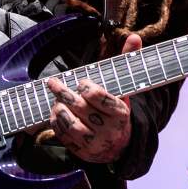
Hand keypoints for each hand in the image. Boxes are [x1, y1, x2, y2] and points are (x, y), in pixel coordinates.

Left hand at [46, 33, 140, 163]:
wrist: (119, 145)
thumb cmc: (117, 108)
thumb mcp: (124, 87)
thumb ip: (127, 61)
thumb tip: (133, 36)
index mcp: (120, 113)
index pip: (101, 98)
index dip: (88, 88)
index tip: (81, 82)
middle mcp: (109, 130)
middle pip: (82, 109)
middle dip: (65, 94)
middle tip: (54, 83)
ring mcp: (95, 143)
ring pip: (72, 125)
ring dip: (59, 109)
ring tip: (56, 99)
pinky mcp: (82, 151)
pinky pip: (64, 136)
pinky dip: (56, 122)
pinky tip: (55, 112)